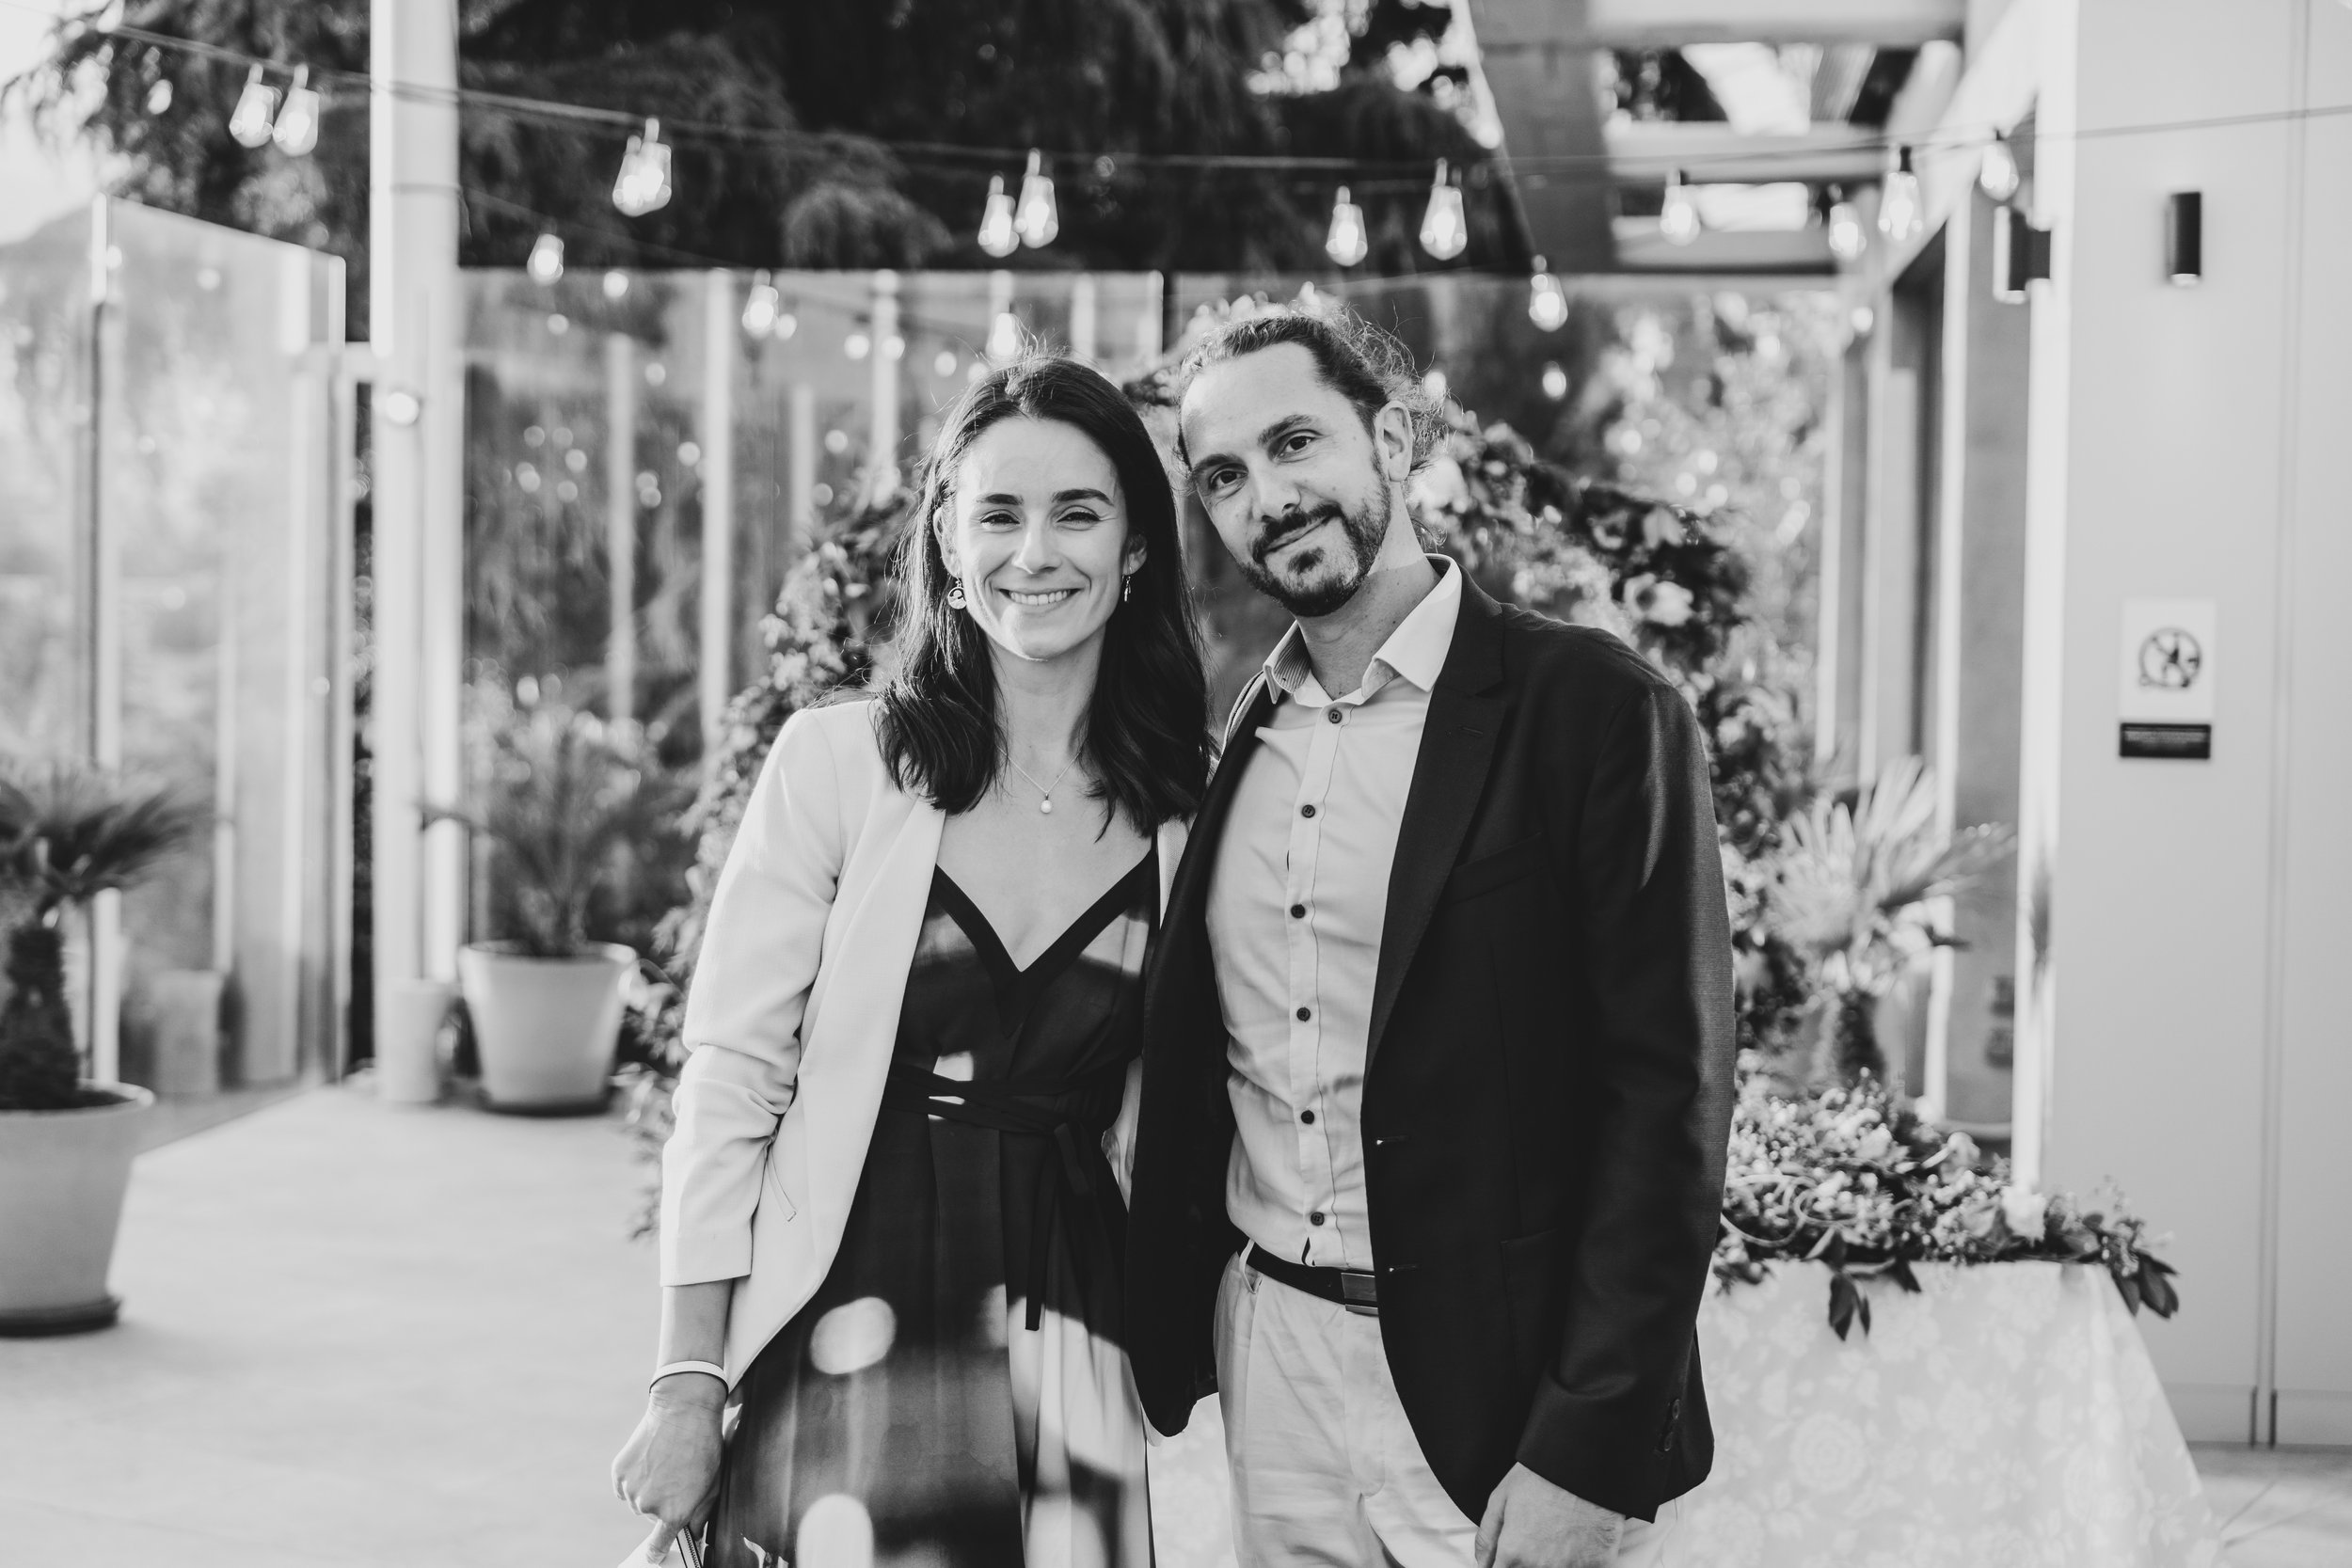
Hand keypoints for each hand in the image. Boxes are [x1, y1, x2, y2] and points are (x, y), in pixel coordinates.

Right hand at [612, 1375, 726, 1559]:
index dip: (657, 1552)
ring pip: (637, 1501)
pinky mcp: (619, 1472)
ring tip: (665, 1464)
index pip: (658, 1547)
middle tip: (677, 1478)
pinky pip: (624, 1486)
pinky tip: (650, 1460)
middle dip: (663, 1504)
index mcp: (673, 1514)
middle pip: (652, 1518)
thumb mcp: (713, 1484)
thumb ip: (701, 1515)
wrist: (683, 1410)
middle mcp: (648, 1506)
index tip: (654, 1556)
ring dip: (648, 1490)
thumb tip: (693, 1533)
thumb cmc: (705, 1447)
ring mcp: (631, 1489)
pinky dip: (634, 1478)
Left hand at [1475, 1463, 1623, 1567]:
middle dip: (1526, 1562)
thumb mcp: (1501, 1498)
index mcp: (1514, 1554)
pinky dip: (1579, 1561)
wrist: (1585, 1464)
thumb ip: (1487, 1538)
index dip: (1503, 1564)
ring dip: (1553, 1563)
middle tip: (1535, 1539)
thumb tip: (1482, 1564)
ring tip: (1557, 1537)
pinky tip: (1578, 1539)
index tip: (1509, 1554)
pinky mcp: (1599, 1565)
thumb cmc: (1543, 1476)